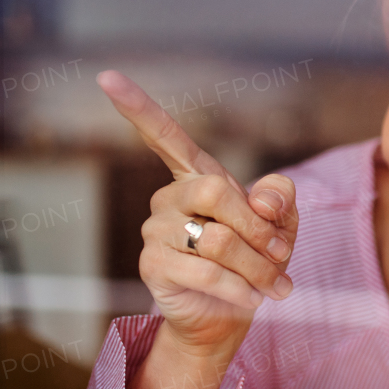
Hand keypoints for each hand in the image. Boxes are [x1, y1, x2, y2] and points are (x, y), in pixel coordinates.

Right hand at [99, 70, 298, 358]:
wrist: (234, 312)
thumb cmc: (257, 257)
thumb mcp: (281, 223)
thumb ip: (280, 200)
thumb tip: (262, 201)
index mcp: (198, 177)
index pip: (166, 136)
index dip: (139, 108)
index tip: (106, 77)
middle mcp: (168, 198)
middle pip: (215, 192)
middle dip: (257, 227)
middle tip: (281, 252)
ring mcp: (155, 230)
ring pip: (216, 240)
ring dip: (257, 266)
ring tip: (273, 284)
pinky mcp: (153, 265)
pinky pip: (205, 271)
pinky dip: (240, 288)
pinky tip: (252, 298)